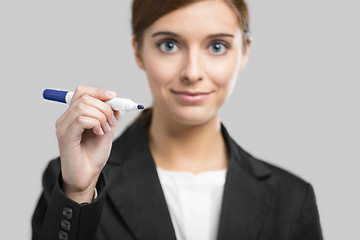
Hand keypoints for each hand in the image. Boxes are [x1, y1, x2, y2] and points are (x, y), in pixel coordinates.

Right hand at [55, 85, 120, 201]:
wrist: (86, 177)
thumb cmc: (93, 157)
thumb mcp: (107, 132)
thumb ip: (111, 117)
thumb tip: (119, 105)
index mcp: (74, 115)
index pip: (82, 91)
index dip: (99, 92)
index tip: (114, 98)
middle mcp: (65, 119)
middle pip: (84, 96)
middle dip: (104, 106)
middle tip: (112, 122)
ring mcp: (63, 127)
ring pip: (83, 106)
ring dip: (101, 116)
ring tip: (105, 129)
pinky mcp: (65, 136)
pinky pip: (81, 119)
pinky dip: (95, 123)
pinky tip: (99, 133)